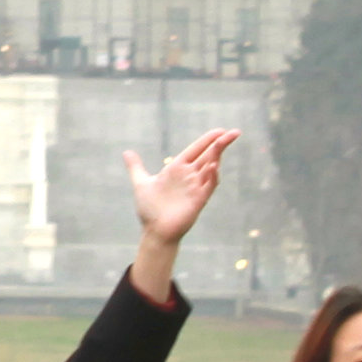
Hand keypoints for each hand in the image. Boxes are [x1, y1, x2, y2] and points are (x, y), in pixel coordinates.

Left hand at [125, 129, 236, 245]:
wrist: (154, 231)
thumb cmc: (150, 209)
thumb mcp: (141, 183)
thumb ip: (136, 167)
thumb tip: (127, 152)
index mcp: (177, 169)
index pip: (196, 150)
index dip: (208, 140)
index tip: (220, 130)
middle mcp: (189, 176)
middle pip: (208, 155)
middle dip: (221, 143)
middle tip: (235, 132)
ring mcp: (195, 188)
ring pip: (210, 168)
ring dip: (217, 156)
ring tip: (223, 143)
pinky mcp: (198, 201)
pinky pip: (208, 186)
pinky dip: (212, 176)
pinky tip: (214, 166)